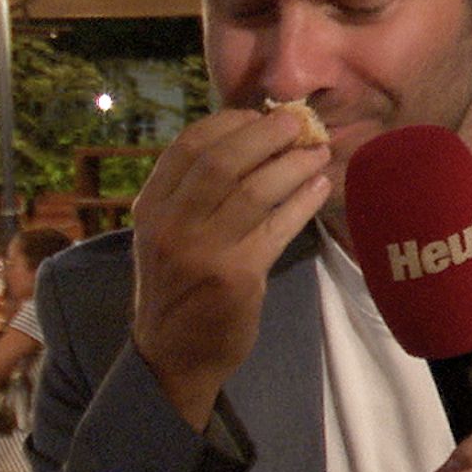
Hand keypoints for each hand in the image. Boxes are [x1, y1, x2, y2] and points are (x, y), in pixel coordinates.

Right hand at [129, 107, 329, 428]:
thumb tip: (247, 138)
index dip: (228, 122)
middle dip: (266, 134)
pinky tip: (320, 187)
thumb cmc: (177, 286)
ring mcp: (203, 251)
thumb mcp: (164, 233)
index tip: (259, 115)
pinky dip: (303, 201)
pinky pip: (278, 227)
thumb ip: (191, 192)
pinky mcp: (237, 276)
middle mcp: (171, 224)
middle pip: (222, 161)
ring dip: (293, 165)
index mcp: (151, 206)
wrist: (173, 356)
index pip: (188, 146)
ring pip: (255, 190)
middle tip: (298, 124)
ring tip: (318, 153)